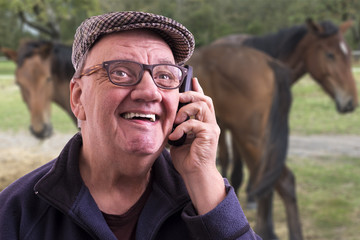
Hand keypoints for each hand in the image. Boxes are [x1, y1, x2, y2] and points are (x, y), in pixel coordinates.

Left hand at [169, 77, 224, 214]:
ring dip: (186, 110)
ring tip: (176, 119)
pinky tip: (174, 137)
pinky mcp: (210, 135)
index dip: (198, 89)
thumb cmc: (187, 158)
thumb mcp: (179, 138)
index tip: (192, 79)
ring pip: (202, 106)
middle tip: (179, 96)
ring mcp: (212, 129)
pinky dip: (182, 128)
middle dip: (191, 94)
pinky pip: (195, 124)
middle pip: (205, 99)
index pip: (203, 101)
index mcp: (204, 123)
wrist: (195, 175)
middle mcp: (210, 123)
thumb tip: (168, 116)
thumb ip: (178, 126)